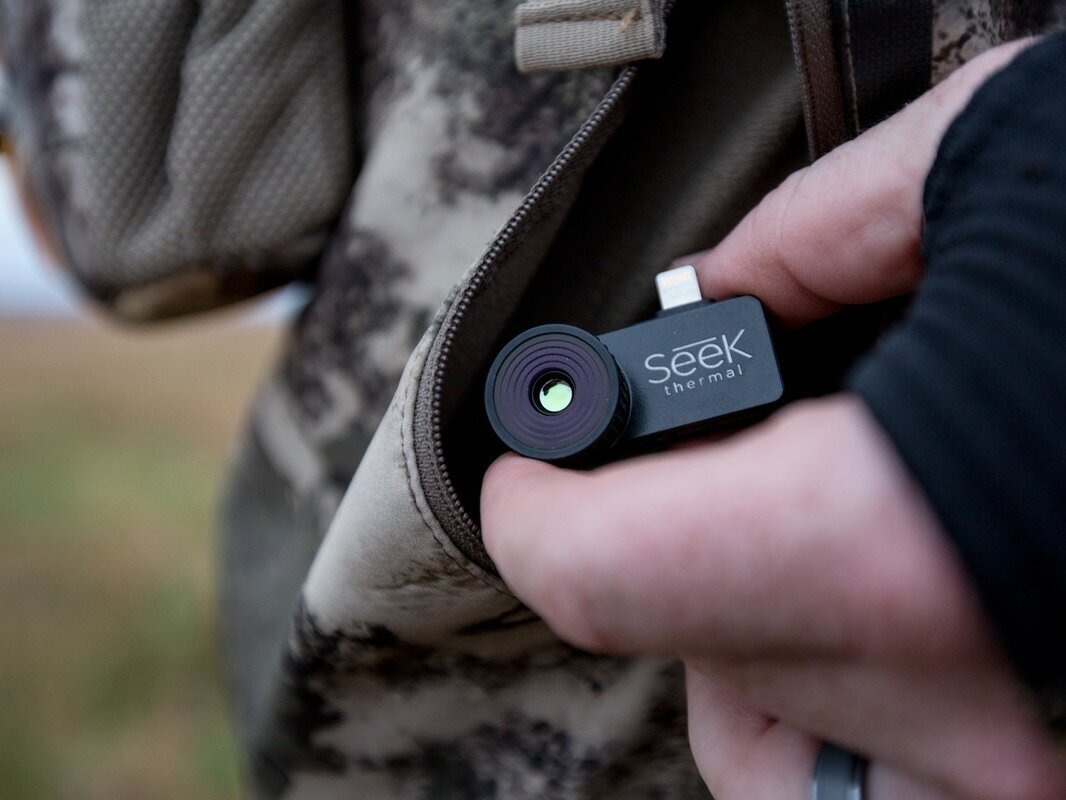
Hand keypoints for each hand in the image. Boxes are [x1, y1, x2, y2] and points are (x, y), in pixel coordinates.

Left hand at [481, 40, 1065, 799]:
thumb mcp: (986, 164)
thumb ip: (812, 238)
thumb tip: (711, 294)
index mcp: (897, 549)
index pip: (589, 575)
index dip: (537, 506)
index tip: (538, 463)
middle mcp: (974, 720)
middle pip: (689, 664)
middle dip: (674, 559)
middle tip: (728, 464)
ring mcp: (1040, 781)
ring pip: (785, 758)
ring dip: (766, 644)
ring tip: (840, 530)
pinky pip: (892, 779)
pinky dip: (861, 701)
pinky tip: (909, 604)